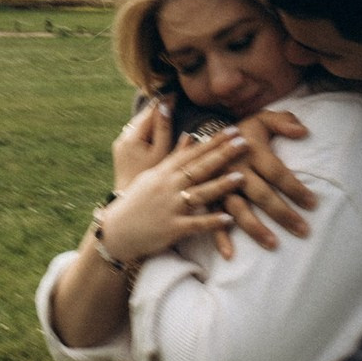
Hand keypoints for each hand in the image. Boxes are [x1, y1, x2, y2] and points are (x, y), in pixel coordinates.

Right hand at [98, 131, 247, 263]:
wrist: (116, 230)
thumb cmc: (136, 200)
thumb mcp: (152, 174)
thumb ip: (173, 156)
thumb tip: (190, 137)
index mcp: (165, 171)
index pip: (193, 152)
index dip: (214, 141)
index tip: (233, 130)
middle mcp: (168, 186)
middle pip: (199, 167)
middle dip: (223, 154)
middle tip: (244, 141)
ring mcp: (170, 207)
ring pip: (199, 193)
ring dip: (221, 185)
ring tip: (241, 177)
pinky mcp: (172, 228)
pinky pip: (195, 225)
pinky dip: (211, 222)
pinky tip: (228, 218)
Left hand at [111, 99, 171, 191]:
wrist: (130, 197)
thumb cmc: (150, 177)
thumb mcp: (161, 153)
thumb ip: (164, 129)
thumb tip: (166, 106)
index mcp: (132, 137)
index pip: (149, 113)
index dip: (162, 102)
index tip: (174, 93)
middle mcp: (123, 138)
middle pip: (142, 117)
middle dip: (156, 108)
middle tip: (171, 96)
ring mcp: (119, 144)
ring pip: (138, 125)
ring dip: (151, 118)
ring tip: (165, 109)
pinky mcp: (120, 150)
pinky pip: (135, 134)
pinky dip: (145, 128)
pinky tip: (154, 127)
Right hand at [216, 110, 316, 251]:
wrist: (205, 135)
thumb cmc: (243, 131)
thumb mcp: (262, 118)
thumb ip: (283, 121)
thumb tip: (303, 132)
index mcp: (250, 150)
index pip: (277, 172)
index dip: (295, 188)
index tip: (313, 203)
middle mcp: (235, 169)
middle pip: (261, 194)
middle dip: (282, 213)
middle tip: (303, 230)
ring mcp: (219, 185)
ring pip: (238, 210)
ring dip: (255, 228)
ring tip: (273, 245)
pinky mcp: (207, 197)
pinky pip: (212, 218)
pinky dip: (220, 237)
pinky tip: (230, 255)